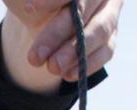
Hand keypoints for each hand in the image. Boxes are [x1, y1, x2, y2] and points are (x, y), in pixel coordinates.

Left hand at [2, 0, 122, 82]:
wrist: (41, 16)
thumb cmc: (29, 0)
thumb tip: (26, 4)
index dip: (52, 0)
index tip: (28, 9)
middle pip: (83, 11)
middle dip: (57, 33)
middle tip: (35, 56)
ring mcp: (109, 15)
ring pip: (99, 32)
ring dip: (75, 52)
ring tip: (53, 67)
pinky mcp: (110, 38)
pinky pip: (105, 51)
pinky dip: (87, 64)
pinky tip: (68, 75)